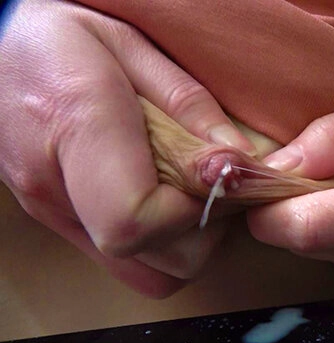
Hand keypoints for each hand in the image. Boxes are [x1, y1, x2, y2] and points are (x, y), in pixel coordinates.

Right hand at [0, 0, 252, 296]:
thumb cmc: (58, 35)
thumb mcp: (132, 46)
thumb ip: (189, 106)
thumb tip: (240, 162)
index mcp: (76, 126)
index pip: (137, 221)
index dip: (196, 209)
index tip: (216, 173)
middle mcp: (56, 187)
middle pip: (162, 260)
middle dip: (208, 226)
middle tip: (213, 180)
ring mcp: (53, 214)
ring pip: (153, 276)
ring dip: (190, 240)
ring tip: (188, 187)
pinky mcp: (58, 224)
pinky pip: (130, 265)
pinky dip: (162, 245)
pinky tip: (162, 197)